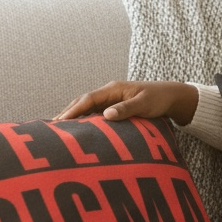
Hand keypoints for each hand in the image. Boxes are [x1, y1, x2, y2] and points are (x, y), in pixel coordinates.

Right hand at [55, 81, 199, 125]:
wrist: (170, 96)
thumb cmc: (158, 99)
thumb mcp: (144, 104)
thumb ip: (127, 109)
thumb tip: (107, 115)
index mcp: (113, 89)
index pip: (87, 99)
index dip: (73, 111)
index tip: (60, 122)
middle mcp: (108, 93)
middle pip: (82, 102)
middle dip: (67, 114)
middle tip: (51, 129)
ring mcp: (110, 100)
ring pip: (86, 108)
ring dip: (73, 118)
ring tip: (58, 132)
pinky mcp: (113, 107)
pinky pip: (94, 113)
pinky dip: (84, 121)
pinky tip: (77, 131)